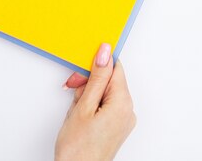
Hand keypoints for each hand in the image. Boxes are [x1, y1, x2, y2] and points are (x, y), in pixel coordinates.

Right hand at [55, 44, 135, 160]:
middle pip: (108, 80)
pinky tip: (80, 116)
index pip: (114, 67)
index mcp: (123, 103)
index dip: (95, 66)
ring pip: (103, 92)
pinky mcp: (115, 127)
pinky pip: (103, 105)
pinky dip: (90, 106)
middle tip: (74, 92)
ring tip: (76, 112)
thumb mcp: (84, 105)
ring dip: (86, 96)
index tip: (81, 73)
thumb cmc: (78, 149)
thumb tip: (104, 52)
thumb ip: (97, 76)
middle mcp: (127, 111)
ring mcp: (122, 120)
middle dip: (88, 83)